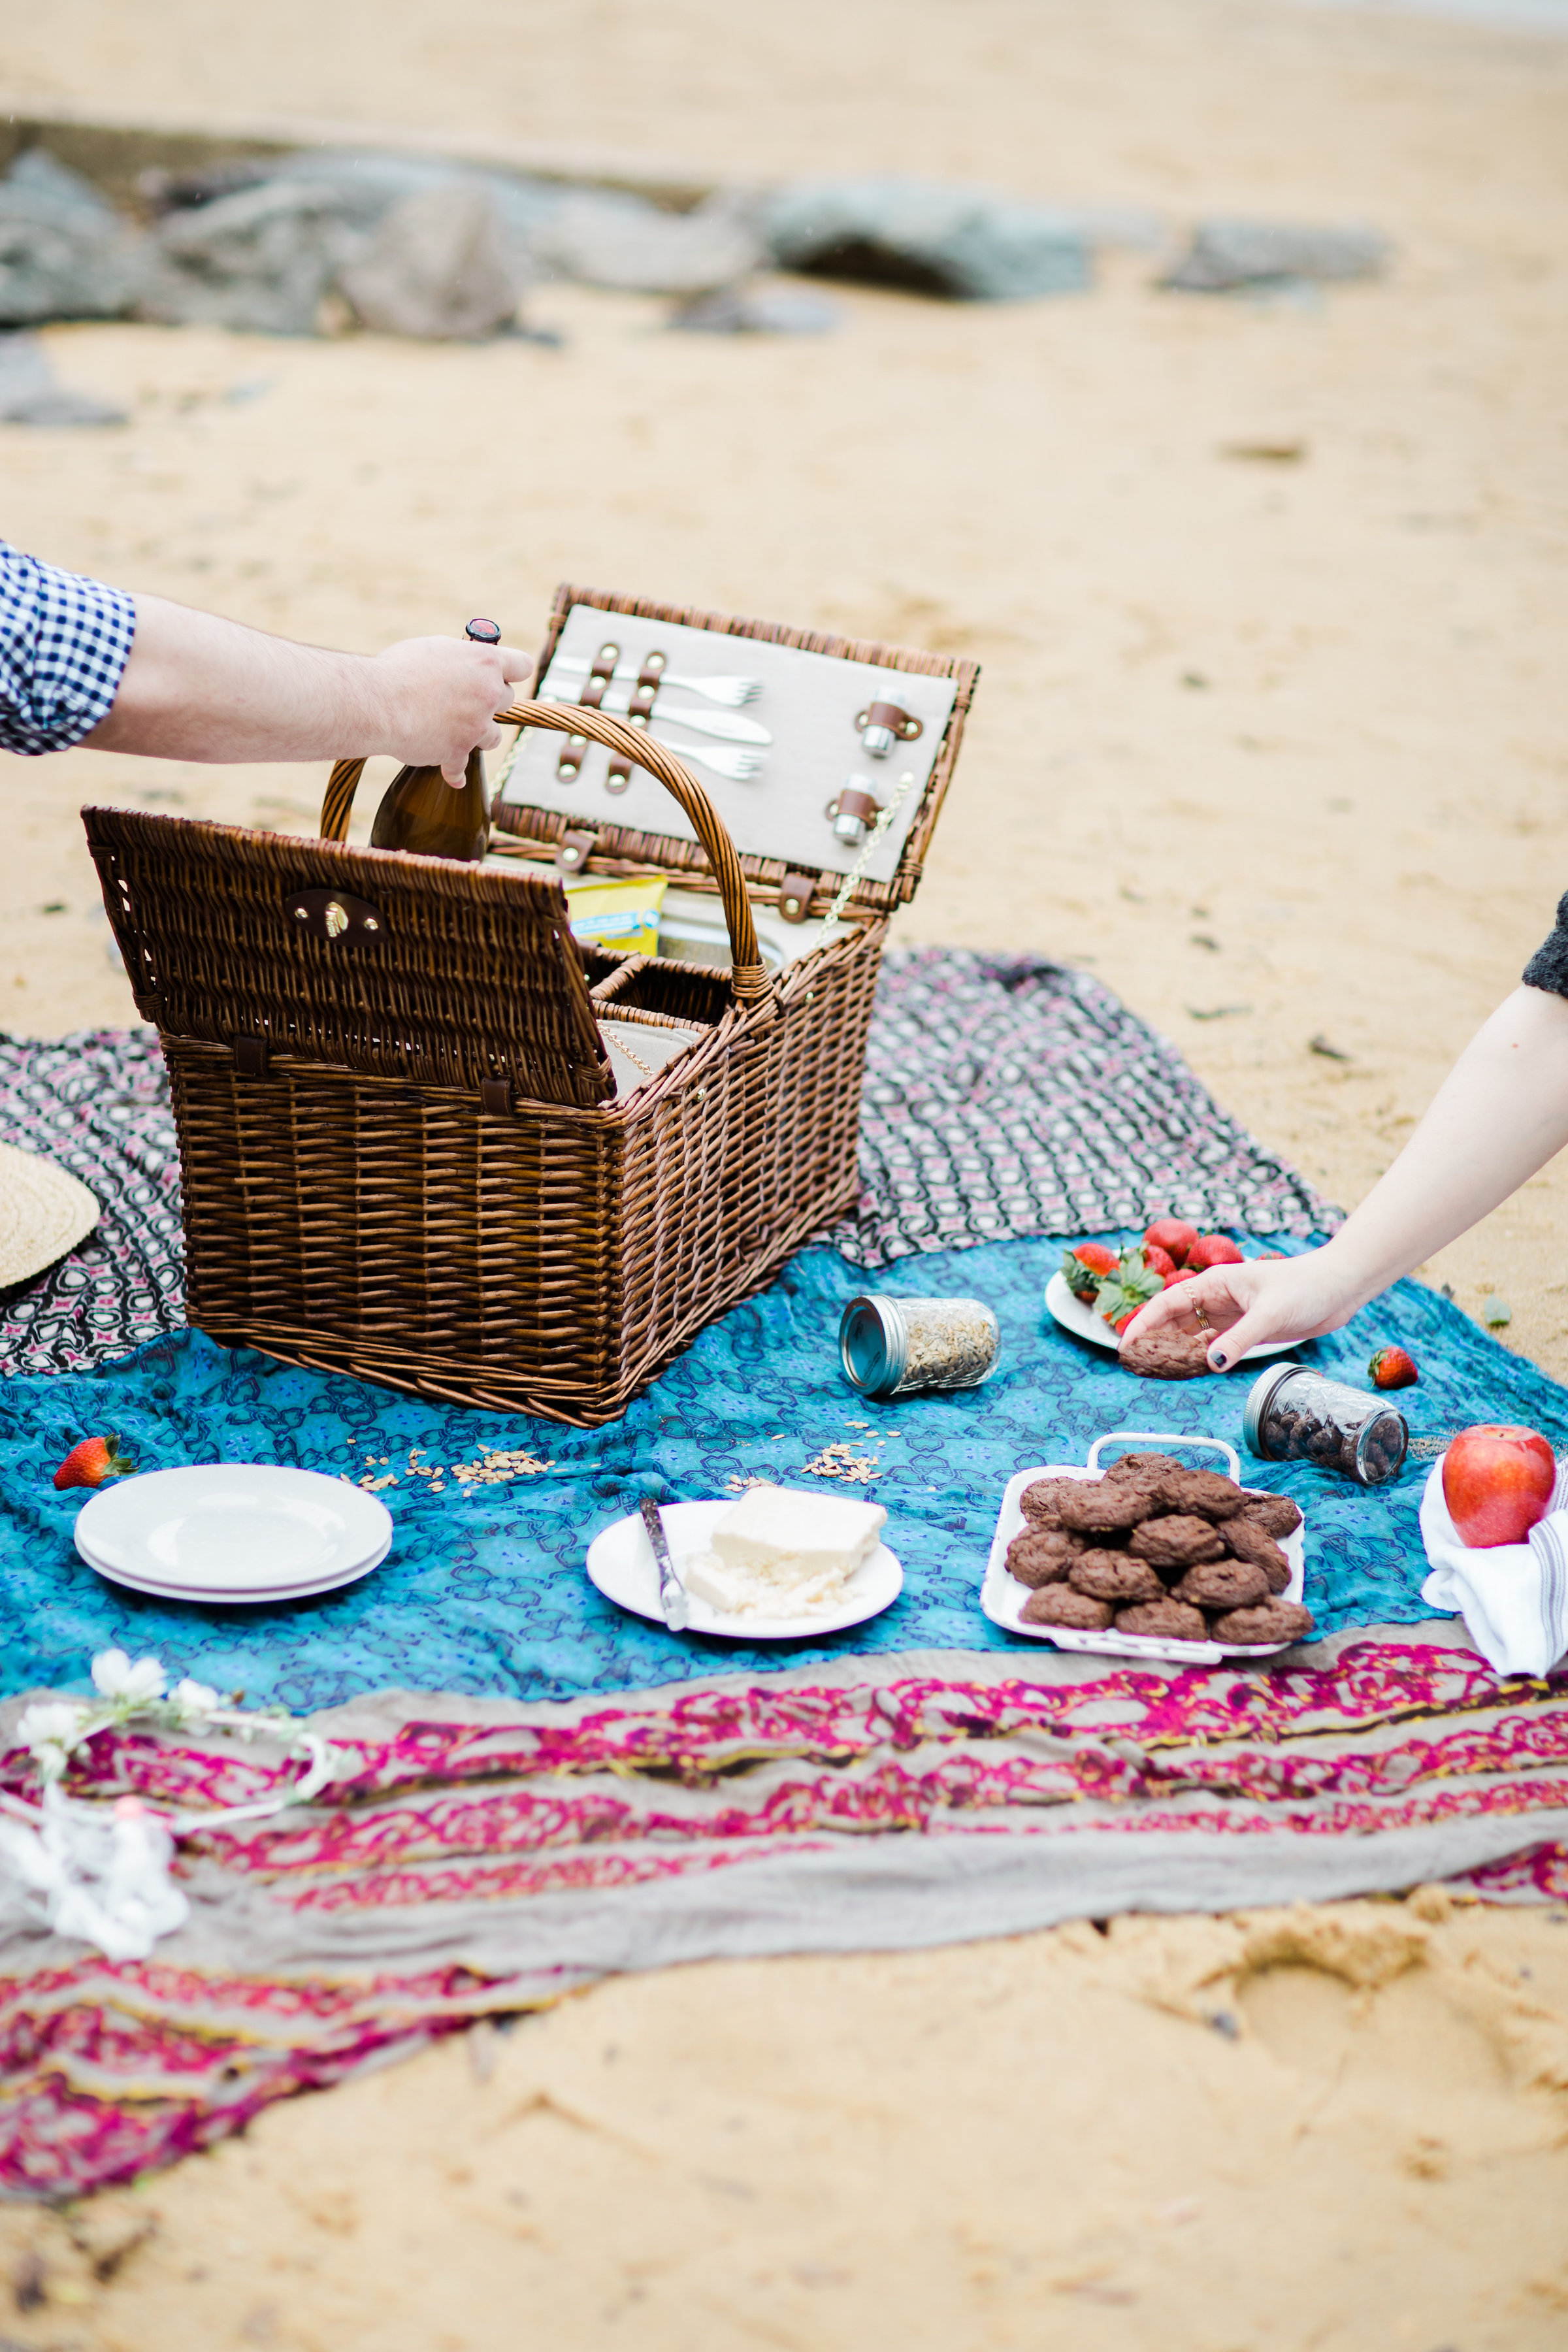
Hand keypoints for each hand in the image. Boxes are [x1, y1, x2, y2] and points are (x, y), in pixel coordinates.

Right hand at [370, 637, 533, 783]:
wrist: (376, 702)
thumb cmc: (398, 670)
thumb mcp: (434, 649)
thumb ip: (459, 659)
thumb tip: (464, 665)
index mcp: (484, 662)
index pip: (521, 666)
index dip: (513, 671)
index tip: (503, 675)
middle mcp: (487, 693)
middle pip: (507, 700)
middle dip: (490, 701)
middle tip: (468, 700)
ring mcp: (475, 725)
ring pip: (493, 736)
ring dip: (479, 734)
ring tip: (457, 730)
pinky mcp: (458, 751)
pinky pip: (462, 768)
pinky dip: (455, 771)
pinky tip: (453, 775)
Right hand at [1120, 1246, 1360, 1370]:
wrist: (1339, 1287)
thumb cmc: (1306, 1287)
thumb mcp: (1271, 1313)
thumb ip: (1240, 1339)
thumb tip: (1211, 1363)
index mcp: (1214, 1283)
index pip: (1167, 1303)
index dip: (1143, 1323)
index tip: (1125, 1345)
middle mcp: (1216, 1298)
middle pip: (1173, 1320)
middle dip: (1153, 1341)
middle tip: (1135, 1367)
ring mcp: (1230, 1314)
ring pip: (1191, 1334)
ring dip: (1175, 1351)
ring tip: (1156, 1373)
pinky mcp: (1245, 1329)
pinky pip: (1213, 1345)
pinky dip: (1200, 1358)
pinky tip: (1192, 1371)